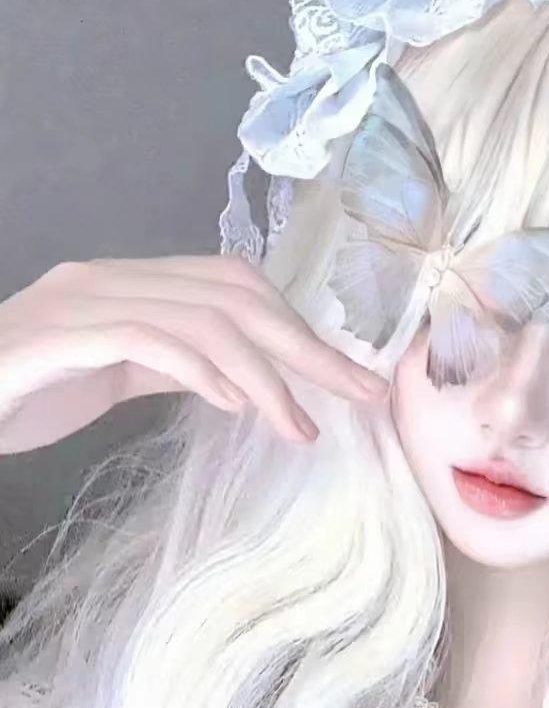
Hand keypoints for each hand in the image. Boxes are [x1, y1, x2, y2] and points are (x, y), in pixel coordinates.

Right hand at [0, 254, 389, 454]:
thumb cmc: (31, 390)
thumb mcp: (118, 375)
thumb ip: (178, 364)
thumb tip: (245, 381)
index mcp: (131, 284)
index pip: (235, 286)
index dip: (297, 326)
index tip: (345, 376)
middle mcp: (109, 280)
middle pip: (234, 296)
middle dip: (306, 347)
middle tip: (358, 393)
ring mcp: (80, 303)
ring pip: (202, 320)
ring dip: (265, 377)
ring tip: (298, 427)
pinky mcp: (56, 338)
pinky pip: (147, 341)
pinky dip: (201, 371)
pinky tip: (232, 404)